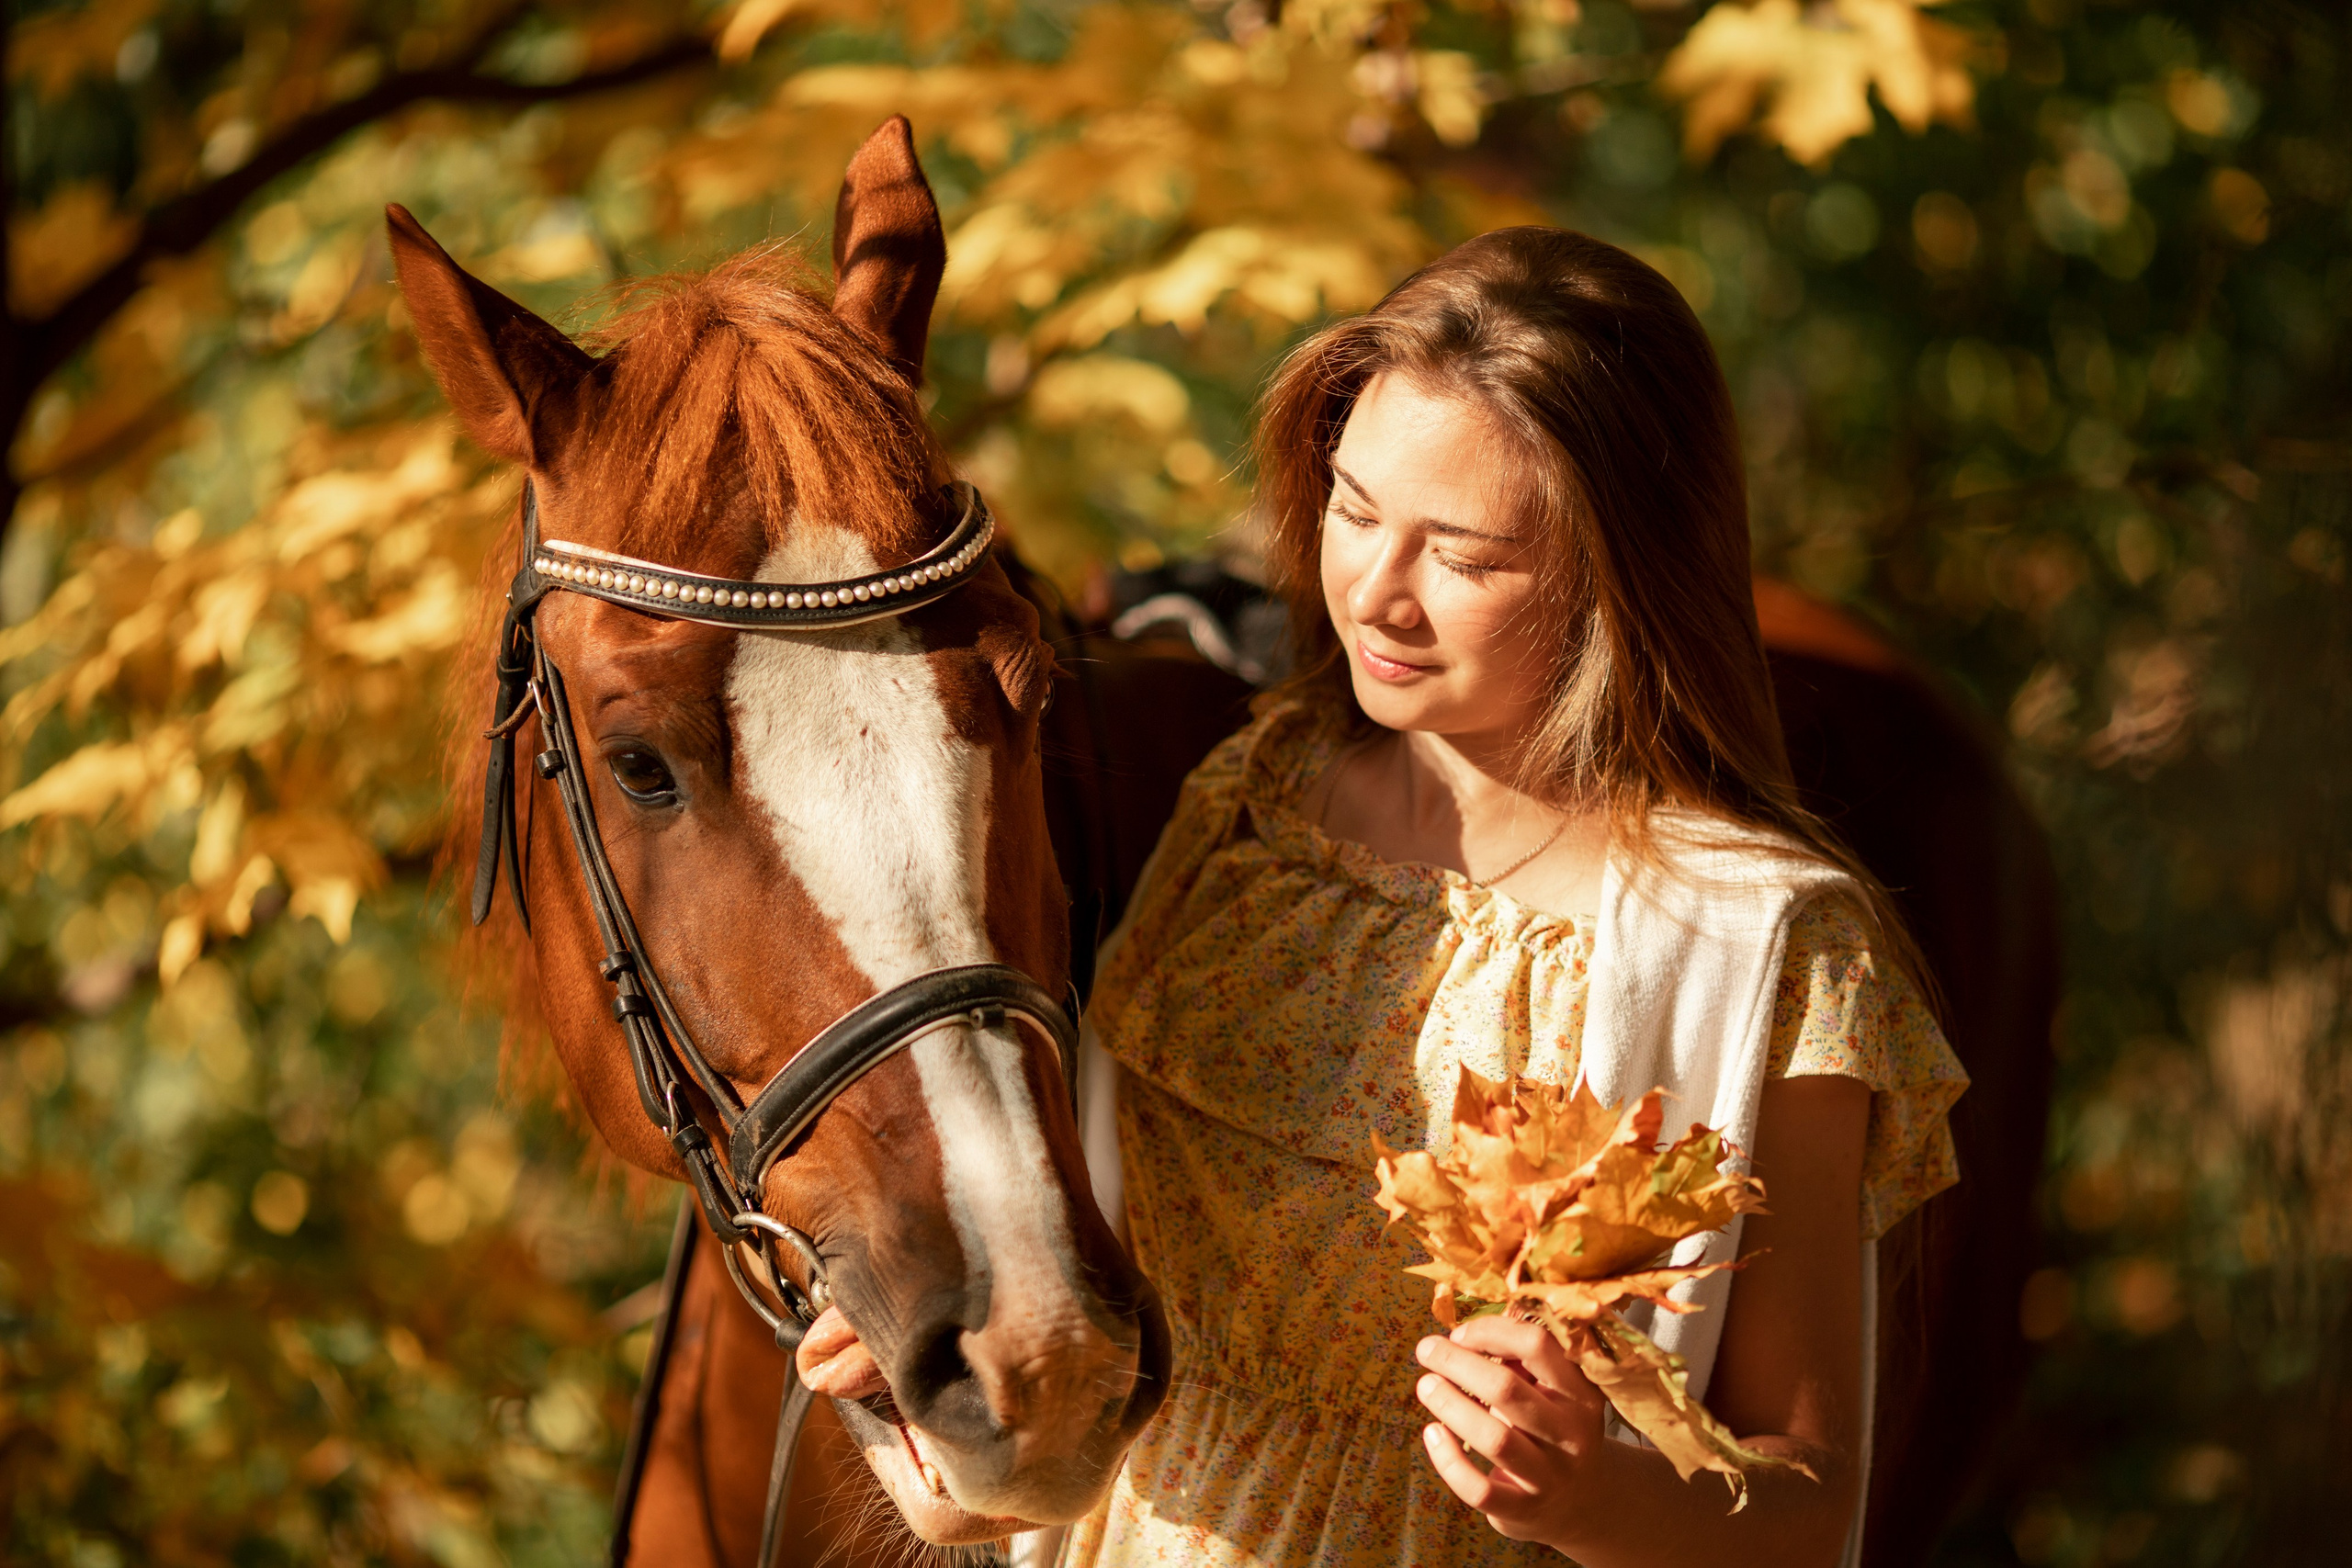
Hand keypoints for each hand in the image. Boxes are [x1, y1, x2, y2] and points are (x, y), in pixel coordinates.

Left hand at [1414, 1315, 1609, 1551]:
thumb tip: (1465, 1334)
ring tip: (1426, 1385)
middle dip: (1458, 1363)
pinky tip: (1432, 1433)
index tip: (1458, 1333)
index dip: (1490, 1331)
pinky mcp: (1523, 1510)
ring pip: (1494, 1438)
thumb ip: (1521, 1364)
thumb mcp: (1554, 1394)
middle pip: (1507, 1389)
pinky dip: (1449, 1460)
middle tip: (1426, 1350)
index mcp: (1581, 1393)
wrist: (1578, 1503)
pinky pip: (1479, 1488)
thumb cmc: (1551, 1431)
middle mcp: (1571, 1435)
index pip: (1537, 1346)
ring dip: (1451, 1405)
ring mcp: (1549, 1476)